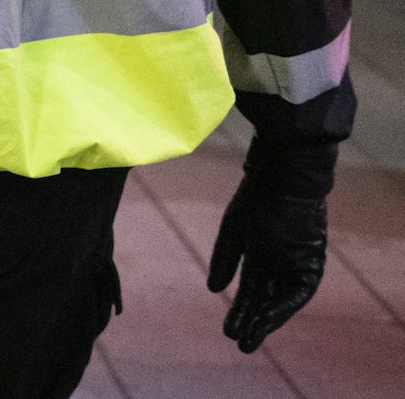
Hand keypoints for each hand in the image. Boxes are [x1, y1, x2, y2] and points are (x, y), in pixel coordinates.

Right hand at [207, 178, 327, 351]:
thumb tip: (213, 291)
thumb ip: (224, 261)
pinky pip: (298, 292)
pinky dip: (284, 306)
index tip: (228, 331)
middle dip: (252, 322)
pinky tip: (267, 319)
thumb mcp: (232, 232)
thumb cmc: (255, 199)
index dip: (239, 311)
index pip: (249, 291)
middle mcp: (277, 264)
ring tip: (251, 339)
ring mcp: (295, 264)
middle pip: (264, 300)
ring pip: (280, 300)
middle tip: (241, 346)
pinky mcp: (311, 263)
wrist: (282, 178)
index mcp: (257, 254)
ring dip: (267, 320)